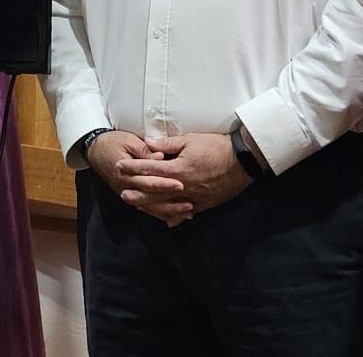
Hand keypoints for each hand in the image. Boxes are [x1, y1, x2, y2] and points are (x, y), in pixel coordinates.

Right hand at [87, 131, 191, 226]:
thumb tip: (160, 157)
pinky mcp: (130, 196)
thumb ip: (144, 150)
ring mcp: (127, 193)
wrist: (95, 149)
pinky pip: (146, 208)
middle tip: (190, 204)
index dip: (164, 183)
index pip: (148, 180)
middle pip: (151, 198)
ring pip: (150, 207)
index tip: (181, 184)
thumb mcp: (128, 140)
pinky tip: (173, 217)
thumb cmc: (113, 142)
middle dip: (171, 202)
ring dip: (168, 212)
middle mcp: (126, 186)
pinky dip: (160, 214)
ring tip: (187, 214)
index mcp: (126, 172)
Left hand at [124, 132, 254, 214]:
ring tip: (138, 207)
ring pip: (168, 205)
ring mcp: (194, 197)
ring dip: (152, 206)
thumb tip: (148, 142)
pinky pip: (187, 212)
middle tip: (122, 193)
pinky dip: (176, 216)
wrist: (243, 161)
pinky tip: (169, 221)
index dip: (133, 167)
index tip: (119, 166)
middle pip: (155, 191)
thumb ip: (168, 143)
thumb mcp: (191, 140)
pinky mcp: (205, 203)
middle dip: (137, 192)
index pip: (149, 169)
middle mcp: (183, 186)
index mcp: (178, 169)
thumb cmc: (217, 147)